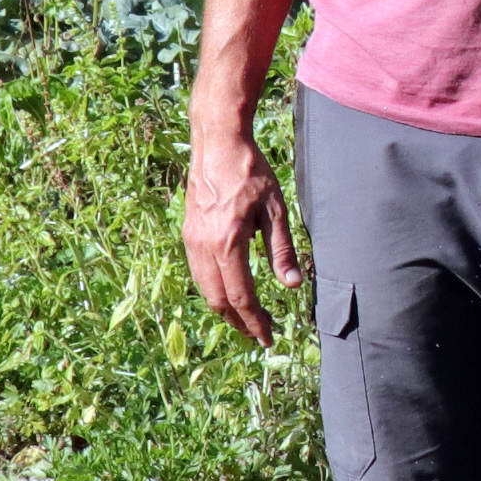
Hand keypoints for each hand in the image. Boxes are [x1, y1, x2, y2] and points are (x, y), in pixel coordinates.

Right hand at [183, 123, 299, 347]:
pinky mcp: (188, 233)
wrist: (217, 143)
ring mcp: (192, 240)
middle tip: (258, 334)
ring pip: (204, 288)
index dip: (255, 321)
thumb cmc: (251, 172)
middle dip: (238, 322)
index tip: (268, 336)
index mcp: (228, 243)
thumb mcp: (275, 209)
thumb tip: (292, 284)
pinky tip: (228, 290)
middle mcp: (204, 246)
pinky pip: (198, 271)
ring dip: (224, 308)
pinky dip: (213, 289)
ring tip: (244, 318)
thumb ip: (282, 249)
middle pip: (218, 299)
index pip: (241, 296)